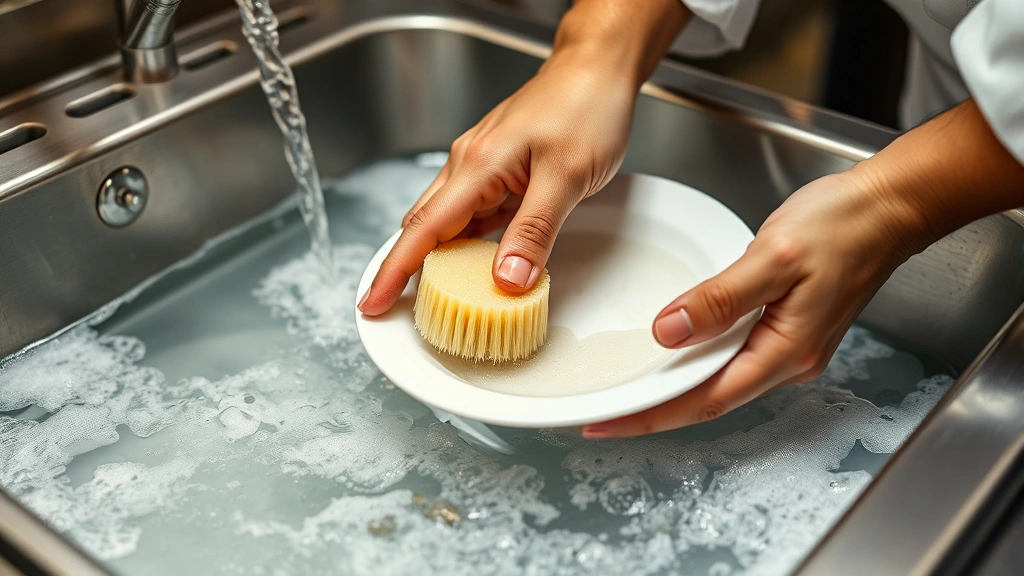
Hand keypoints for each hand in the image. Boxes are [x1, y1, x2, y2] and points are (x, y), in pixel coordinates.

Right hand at [358, 53, 635, 313]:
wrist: (598, 67)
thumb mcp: (567, 176)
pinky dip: (467, 242)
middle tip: (400, 312)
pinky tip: (478, 263)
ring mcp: (483, 166)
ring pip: (448, 221)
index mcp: (477, 166)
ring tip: (438, 299)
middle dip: (406, 269)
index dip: (395, 270)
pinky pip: (473, 214)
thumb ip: (535, 231)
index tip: (374, 303)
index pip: (423, 230)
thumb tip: (507, 280)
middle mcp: (470, 165)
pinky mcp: (501, 168)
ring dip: (439, 259)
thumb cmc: (586, 107)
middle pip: (425, 227)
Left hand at [584, 99, 1023, 437]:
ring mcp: (787, 346)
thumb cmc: (842, 226)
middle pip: (707, 398)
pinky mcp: (784, 327)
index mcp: (785, 352)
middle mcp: (787, 360)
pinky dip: (695, 359)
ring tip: (627, 388)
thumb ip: (721, 298)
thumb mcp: (775, 257)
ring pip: (718, 378)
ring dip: (672, 386)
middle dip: (654, 409)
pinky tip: (671, 353)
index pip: (704, 399)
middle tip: (604, 413)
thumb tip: (669, 332)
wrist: (886, 208)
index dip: (652, 415)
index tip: (608, 423)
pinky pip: (729, 356)